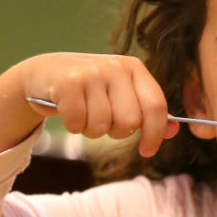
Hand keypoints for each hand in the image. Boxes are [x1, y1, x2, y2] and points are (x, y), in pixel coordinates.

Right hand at [0, 52, 177, 159]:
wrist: (43, 73)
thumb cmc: (89, 89)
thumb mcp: (121, 95)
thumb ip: (147, 111)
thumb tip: (174, 129)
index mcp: (134, 69)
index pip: (156, 107)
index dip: (155, 134)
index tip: (147, 150)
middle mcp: (115, 66)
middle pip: (129, 122)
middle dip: (115, 131)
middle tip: (102, 120)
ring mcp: (91, 72)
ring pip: (102, 126)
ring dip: (91, 129)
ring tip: (83, 112)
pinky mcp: (67, 83)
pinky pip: (78, 123)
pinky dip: (73, 125)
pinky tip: (68, 110)